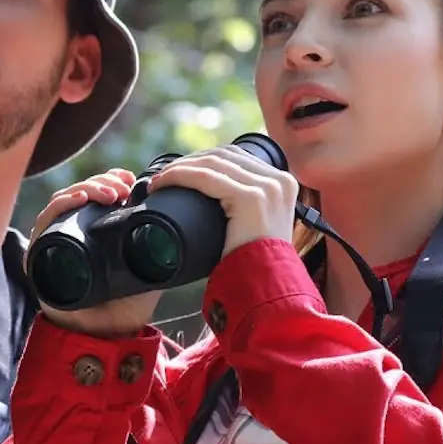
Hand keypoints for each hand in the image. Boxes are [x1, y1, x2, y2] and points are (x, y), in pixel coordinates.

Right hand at [27, 170, 162, 338]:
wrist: (106, 339)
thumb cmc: (125, 307)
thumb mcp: (149, 271)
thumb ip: (159, 252)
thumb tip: (180, 229)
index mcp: (92, 233)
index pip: (96, 196)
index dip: (110, 180)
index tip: (130, 178)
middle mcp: (70, 234)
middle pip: (79, 194)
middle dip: (101, 181)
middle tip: (122, 186)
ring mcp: (52, 244)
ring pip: (63, 202)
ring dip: (85, 189)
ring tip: (109, 192)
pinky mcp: (38, 258)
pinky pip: (44, 224)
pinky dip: (60, 207)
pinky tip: (80, 199)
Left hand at [148, 145, 298, 258]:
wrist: (266, 288)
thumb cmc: (254, 264)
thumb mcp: (255, 225)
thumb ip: (244, 207)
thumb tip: (212, 199)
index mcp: (282, 183)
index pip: (235, 157)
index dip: (203, 159)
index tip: (179, 170)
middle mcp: (279, 180)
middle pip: (224, 155)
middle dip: (190, 161)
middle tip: (165, 175)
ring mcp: (268, 188)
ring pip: (211, 163)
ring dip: (179, 167)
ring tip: (160, 180)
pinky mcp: (252, 198)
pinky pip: (205, 177)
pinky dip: (179, 176)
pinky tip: (163, 183)